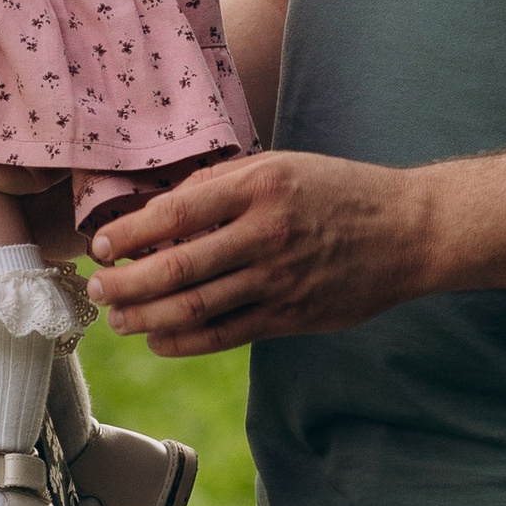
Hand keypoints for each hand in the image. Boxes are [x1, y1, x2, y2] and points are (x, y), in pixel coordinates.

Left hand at [86, 150, 434, 353]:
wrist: (408, 232)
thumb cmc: (338, 191)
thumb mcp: (281, 165)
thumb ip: (221, 184)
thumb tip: (160, 208)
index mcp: (260, 186)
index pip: (176, 213)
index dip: (130, 233)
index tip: (102, 244)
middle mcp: (266, 234)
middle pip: (177, 267)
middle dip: (126, 283)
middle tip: (97, 289)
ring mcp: (279, 280)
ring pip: (196, 307)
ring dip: (146, 317)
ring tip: (118, 319)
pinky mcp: (291, 315)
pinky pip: (226, 334)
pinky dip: (185, 340)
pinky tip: (159, 339)